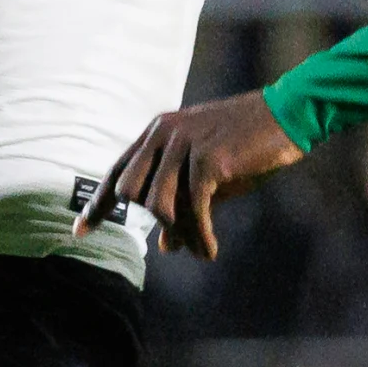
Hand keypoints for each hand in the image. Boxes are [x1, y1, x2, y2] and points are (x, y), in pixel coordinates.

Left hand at [92, 95, 301, 261]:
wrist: (288, 115)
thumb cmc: (248, 146)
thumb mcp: (208, 177)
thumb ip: (182, 204)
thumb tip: (165, 247)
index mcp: (157, 132)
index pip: (116, 172)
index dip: (96, 205)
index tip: (79, 232)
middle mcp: (163, 134)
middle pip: (129, 192)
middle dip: (150, 222)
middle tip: (177, 241)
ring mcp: (183, 145)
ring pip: (159, 205)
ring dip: (180, 235)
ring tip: (201, 250)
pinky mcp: (208, 160)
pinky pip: (193, 210)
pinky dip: (200, 236)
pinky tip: (210, 251)